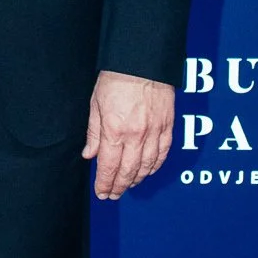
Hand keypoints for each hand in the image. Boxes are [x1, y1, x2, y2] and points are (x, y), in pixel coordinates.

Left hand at [82, 70, 173, 200]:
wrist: (143, 62)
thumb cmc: (116, 79)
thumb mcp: (95, 105)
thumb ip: (94, 133)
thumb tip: (89, 155)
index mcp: (115, 131)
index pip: (108, 167)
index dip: (105, 183)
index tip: (102, 193)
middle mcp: (136, 135)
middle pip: (128, 171)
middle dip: (119, 186)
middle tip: (113, 195)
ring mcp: (154, 132)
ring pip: (147, 166)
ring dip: (137, 179)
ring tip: (128, 185)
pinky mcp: (168, 126)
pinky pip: (163, 153)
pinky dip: (155, 166)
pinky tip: (148, 171)